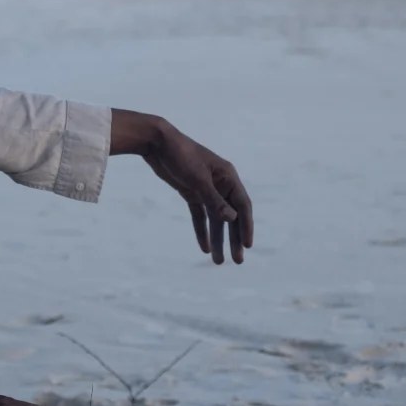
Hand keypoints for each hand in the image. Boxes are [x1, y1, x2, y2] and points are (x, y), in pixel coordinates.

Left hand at [111, 110, 255, 264]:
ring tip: (219, 262)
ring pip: (215, 218)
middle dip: (233, 238)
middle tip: (237, 261)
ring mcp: (206, 189)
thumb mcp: (198, 180)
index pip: (242, 205)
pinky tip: (205, 248)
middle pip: (231, 216)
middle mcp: (220, 184)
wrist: (157, 143)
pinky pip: (200, 215)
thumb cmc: (181, 156)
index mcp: (228, 177)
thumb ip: (215, 200)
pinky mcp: (191, 192)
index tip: (247, 246)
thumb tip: (232, 219)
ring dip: (218, 239)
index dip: (246, 226)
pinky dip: (202, 230)